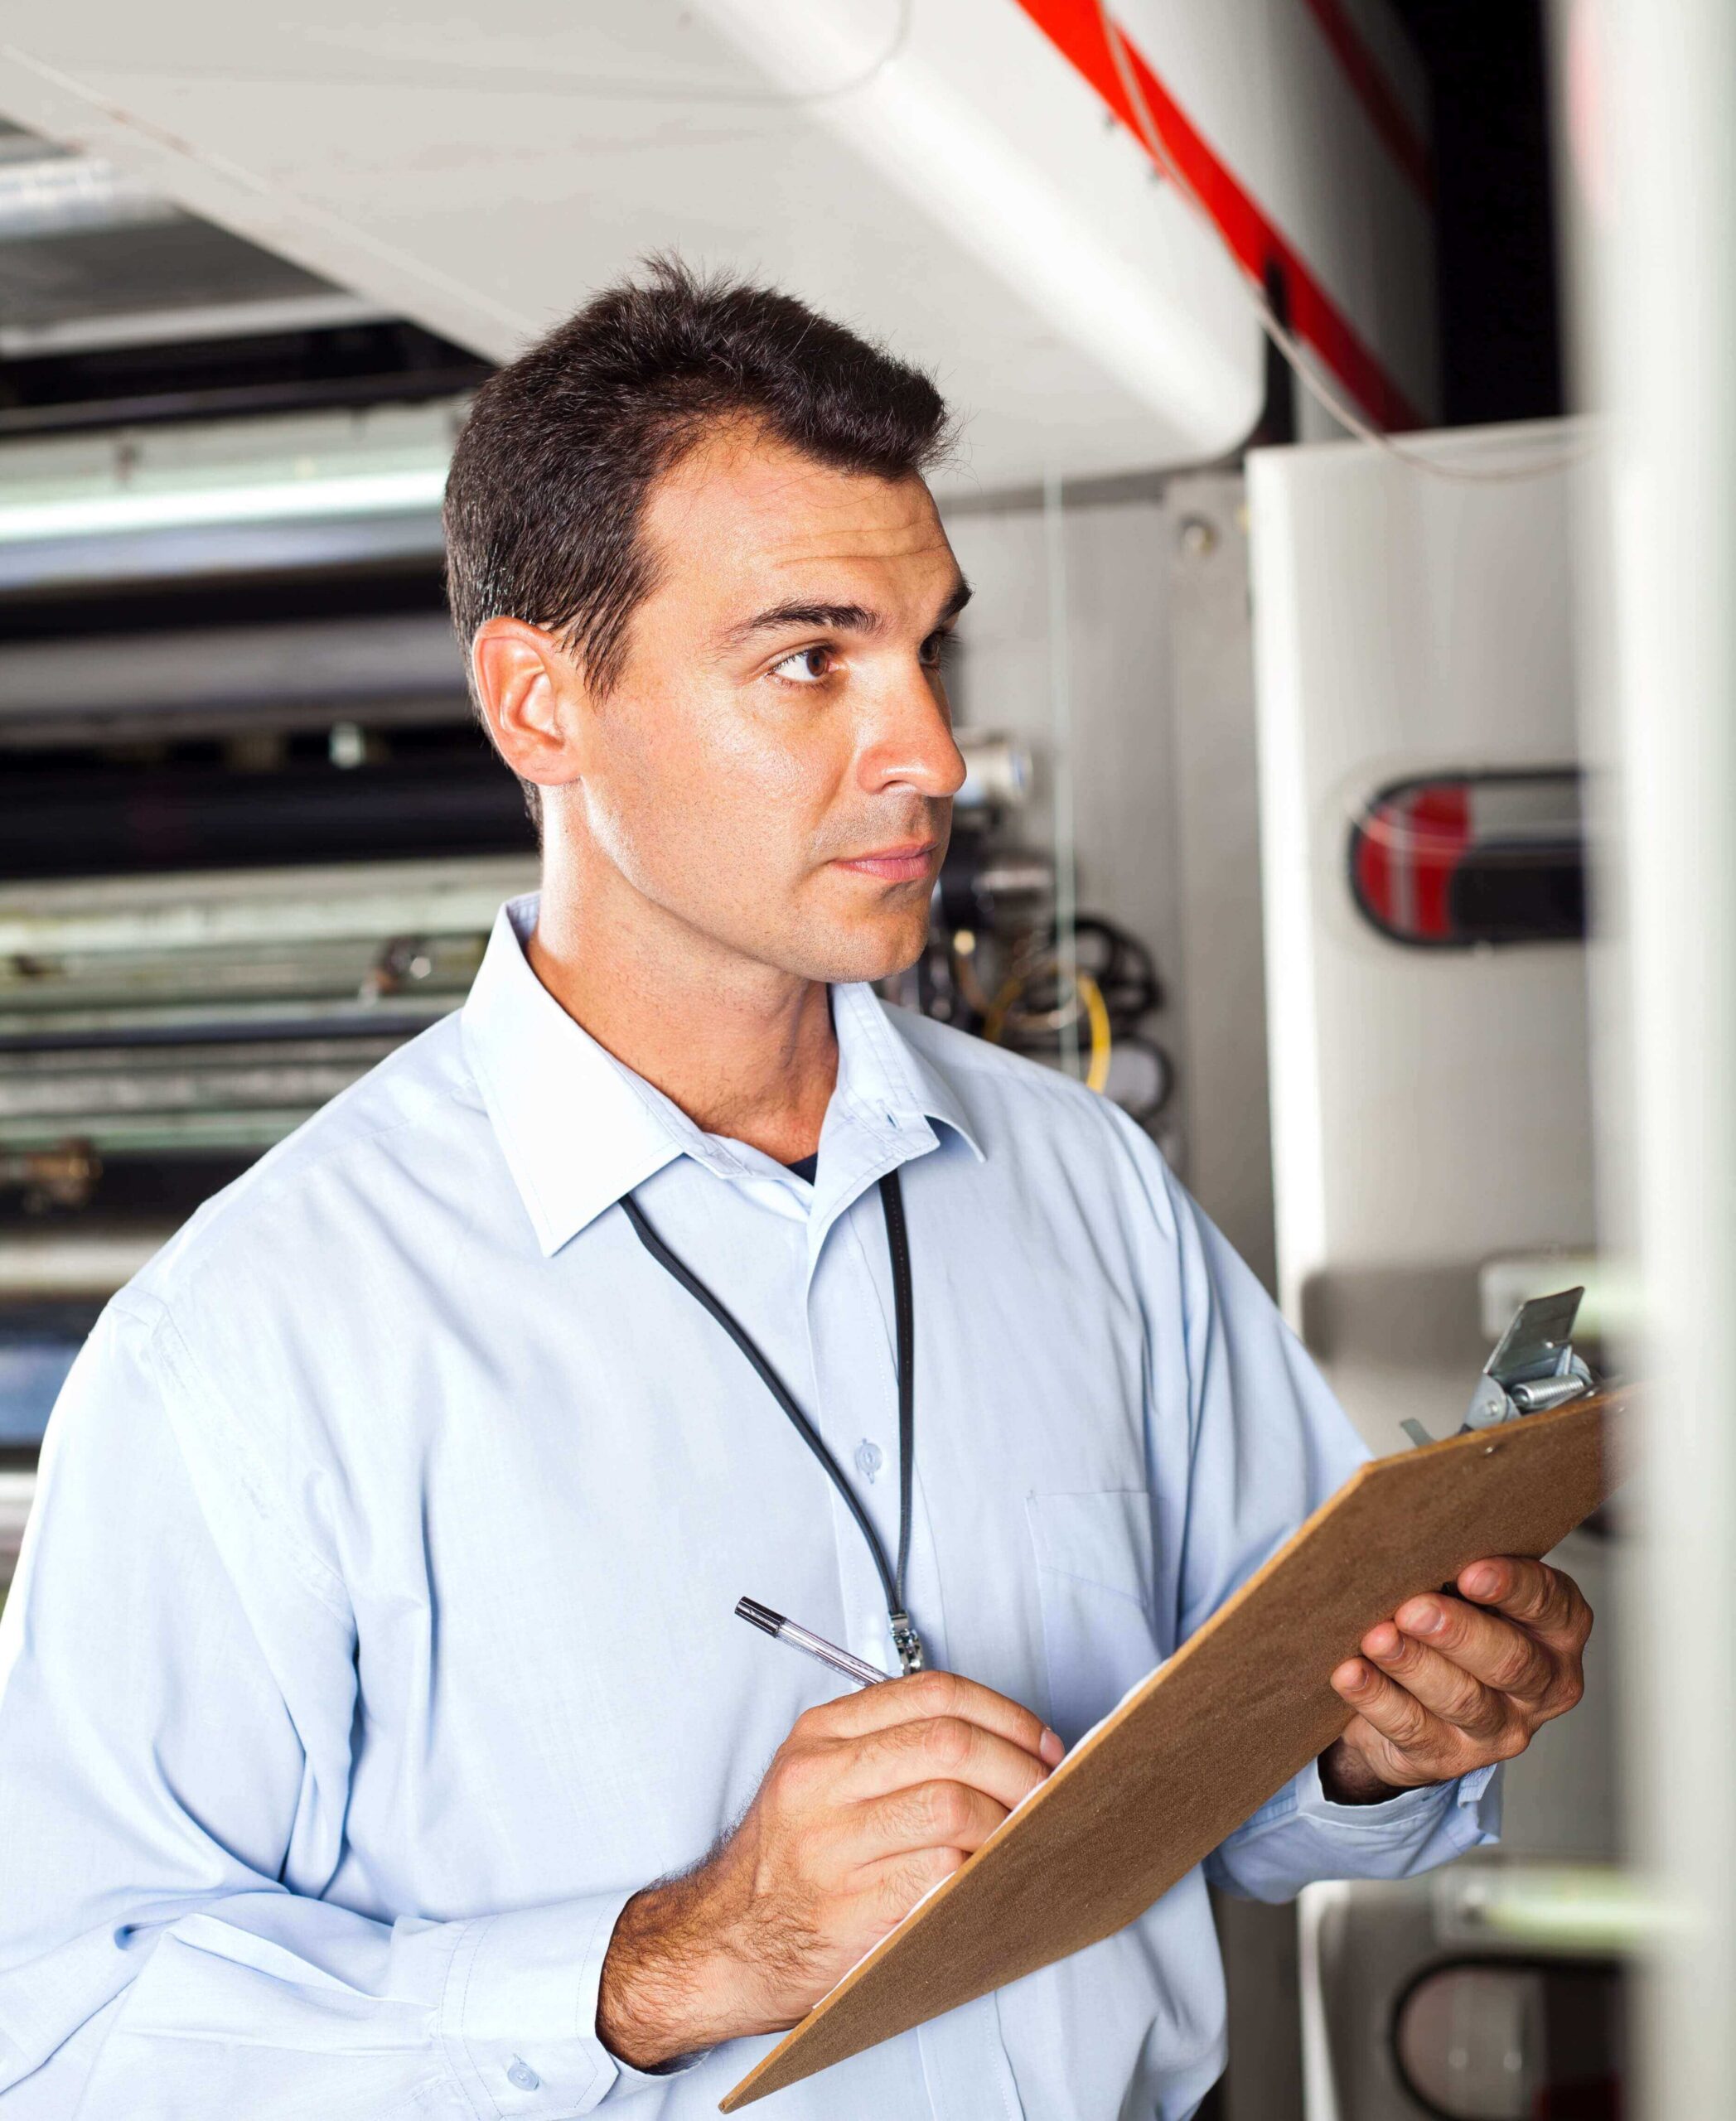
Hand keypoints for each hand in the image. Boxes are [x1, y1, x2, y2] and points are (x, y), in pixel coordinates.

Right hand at [597, 1670, 1061, 2067]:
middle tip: (1051, 1794)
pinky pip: (938, 1877)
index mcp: (820, 1736)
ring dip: (1010, 1823)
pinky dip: (981, 1874)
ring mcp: (829, 1847)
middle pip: (951, 1745)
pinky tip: (993, 1879)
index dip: (1007, 1715)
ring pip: (953, 1808)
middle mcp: (819, 1780)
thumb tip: (1004, 1746)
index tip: (1043, 1744)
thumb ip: (890, 1750)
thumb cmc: (786, 1864)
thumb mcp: (817, 1780)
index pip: (933, 1694)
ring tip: (1027, 1838)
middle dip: (1021, 1767)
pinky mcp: (846, 1911)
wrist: (719, 1945)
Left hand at [1320, 1557, 1591, 1803]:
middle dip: (1458, 1632)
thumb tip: (1410, 1542)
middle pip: (1510, 1660)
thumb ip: (1456, 1567)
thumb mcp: (1466, 1590)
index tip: (1470, 1572)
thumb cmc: (1450, 1617)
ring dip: (1414, 1665)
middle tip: (1413, 1609)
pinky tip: (1351, 1673)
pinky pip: (1412, 1728)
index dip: (1512, 1587)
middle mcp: (1542, 1685)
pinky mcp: (1448, 1757)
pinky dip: (1377, 1698)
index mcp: (1558, 1630)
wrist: (1416, 1693)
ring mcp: (1499, 1729)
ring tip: (1377, 1638)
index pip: (1549, 1604)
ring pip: (1462, 1699)